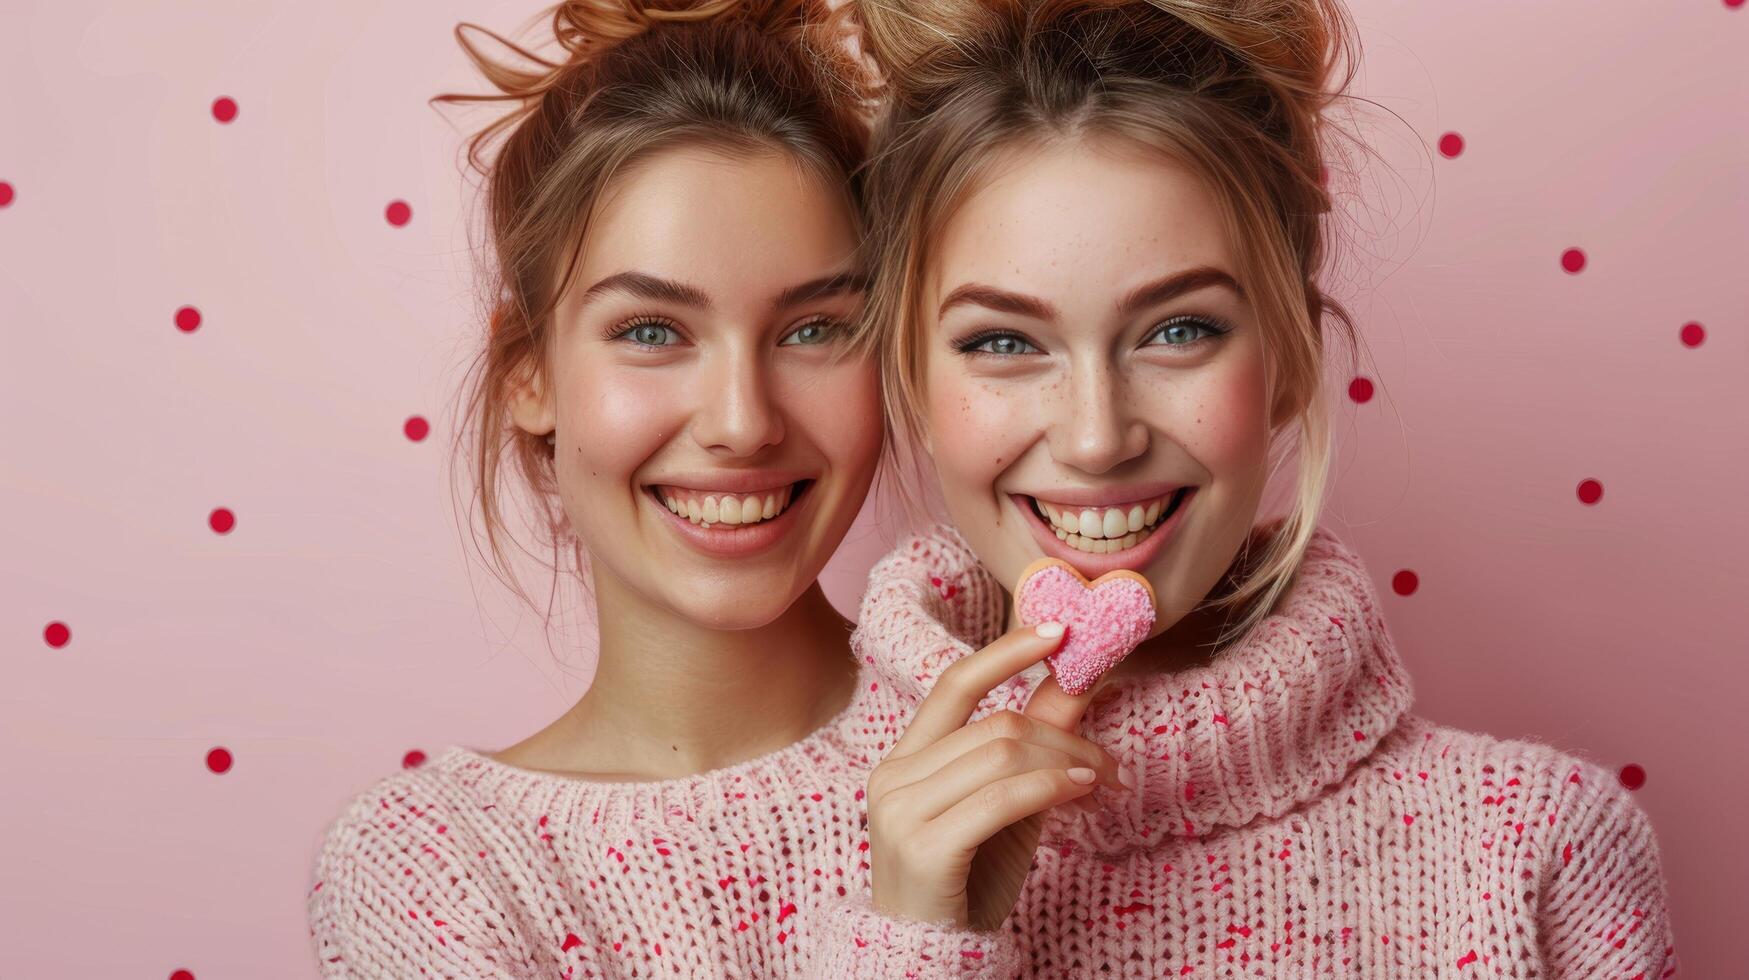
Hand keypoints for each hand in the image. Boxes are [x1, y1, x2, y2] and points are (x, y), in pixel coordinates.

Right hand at [864, 621, 1130, 931]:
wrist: (931, 957)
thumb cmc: (968, 880)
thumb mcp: (1005, 805)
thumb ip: (1031, 745)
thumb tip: (1076, 680)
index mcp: (904, 758)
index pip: (955, 683)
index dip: (1008, 651)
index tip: (1061, 632)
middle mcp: (893, 776)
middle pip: (998, 723)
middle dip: (1067, 734)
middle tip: (1108, 759)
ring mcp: (901, 811)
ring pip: (1004, 753)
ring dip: (1069, 761)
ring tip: (1101, 781)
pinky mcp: (923, 847)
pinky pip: (1003, 797)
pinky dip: (1052, 786)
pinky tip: (1082, 790)